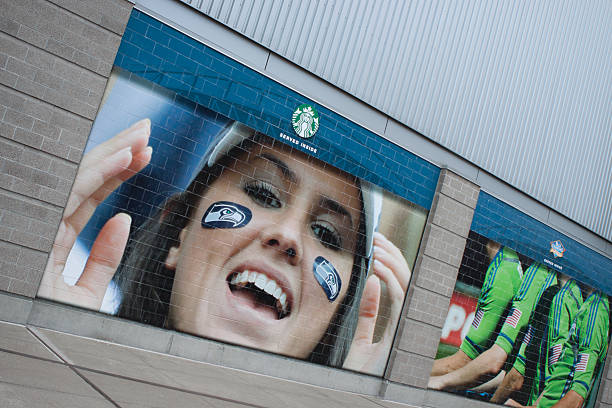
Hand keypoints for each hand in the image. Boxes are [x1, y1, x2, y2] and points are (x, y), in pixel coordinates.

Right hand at [38, 119, 151, 309]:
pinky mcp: (33, 228)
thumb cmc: (48, 328)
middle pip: (82, 178)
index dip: (116, 173)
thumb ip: (103, 261)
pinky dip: (97, 172)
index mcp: (53, 239)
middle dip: (116, 150)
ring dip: (112, 152)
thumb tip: (123, 222)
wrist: (21, 348)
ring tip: (141, 136)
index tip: (143, 155)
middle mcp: (43, 225)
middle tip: (145, 130)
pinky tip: (123, 157)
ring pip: (77, 176)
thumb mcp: (84, 296)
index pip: (87, 196)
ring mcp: (36, 224)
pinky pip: (69, 193)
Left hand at [343, 232, 410, 374]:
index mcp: (403, 325)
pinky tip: (376, 267)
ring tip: (376, 247)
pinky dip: (389, 278)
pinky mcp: (401, 334)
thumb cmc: (361, 374)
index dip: (396, 262)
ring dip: (392, 261)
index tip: (380, 245)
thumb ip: (370, 312)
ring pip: (408, 285)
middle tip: (377, 238)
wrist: (356, 393)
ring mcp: (408, 329)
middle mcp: (410, 325)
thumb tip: (372, 282)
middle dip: (395, 255)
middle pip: (410, 280)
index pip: (405, 286)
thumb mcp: (363, 339)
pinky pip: (400, 298)